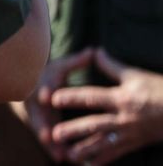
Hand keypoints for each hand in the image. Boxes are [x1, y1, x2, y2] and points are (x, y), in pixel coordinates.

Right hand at [12, 49, 93, 161]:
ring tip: (61, 156)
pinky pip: (46, 138)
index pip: (39, 88)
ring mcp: (35, 116)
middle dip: (43, 126)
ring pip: (41, 131)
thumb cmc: (44, 73)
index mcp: (39, 85)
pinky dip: (52, 148)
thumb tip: (93, 51)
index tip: (45, 97)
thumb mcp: (58, 65)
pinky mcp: (40, 126)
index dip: (42, 92)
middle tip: (49, 138)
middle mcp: (35, 102)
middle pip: (37, 114)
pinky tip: (62, 159)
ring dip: (50, 144)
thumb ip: (76, 62)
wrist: (23, 83)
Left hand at [51, 47, 162, 164]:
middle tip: (55, 134)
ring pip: (104, 143)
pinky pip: (117, 153)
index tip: (53, 99)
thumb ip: (111, 66)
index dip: (72, 97)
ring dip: (86, 150)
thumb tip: (95, 51)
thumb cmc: (159, 90)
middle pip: (94, 124)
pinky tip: (91, 164)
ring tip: (70, 155)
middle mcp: (123, 118)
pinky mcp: (135, 143)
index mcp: (121, 98)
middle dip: (74, 130)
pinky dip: (104, 159)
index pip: (92, 98)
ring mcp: (129, 133)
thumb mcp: (136, 76)